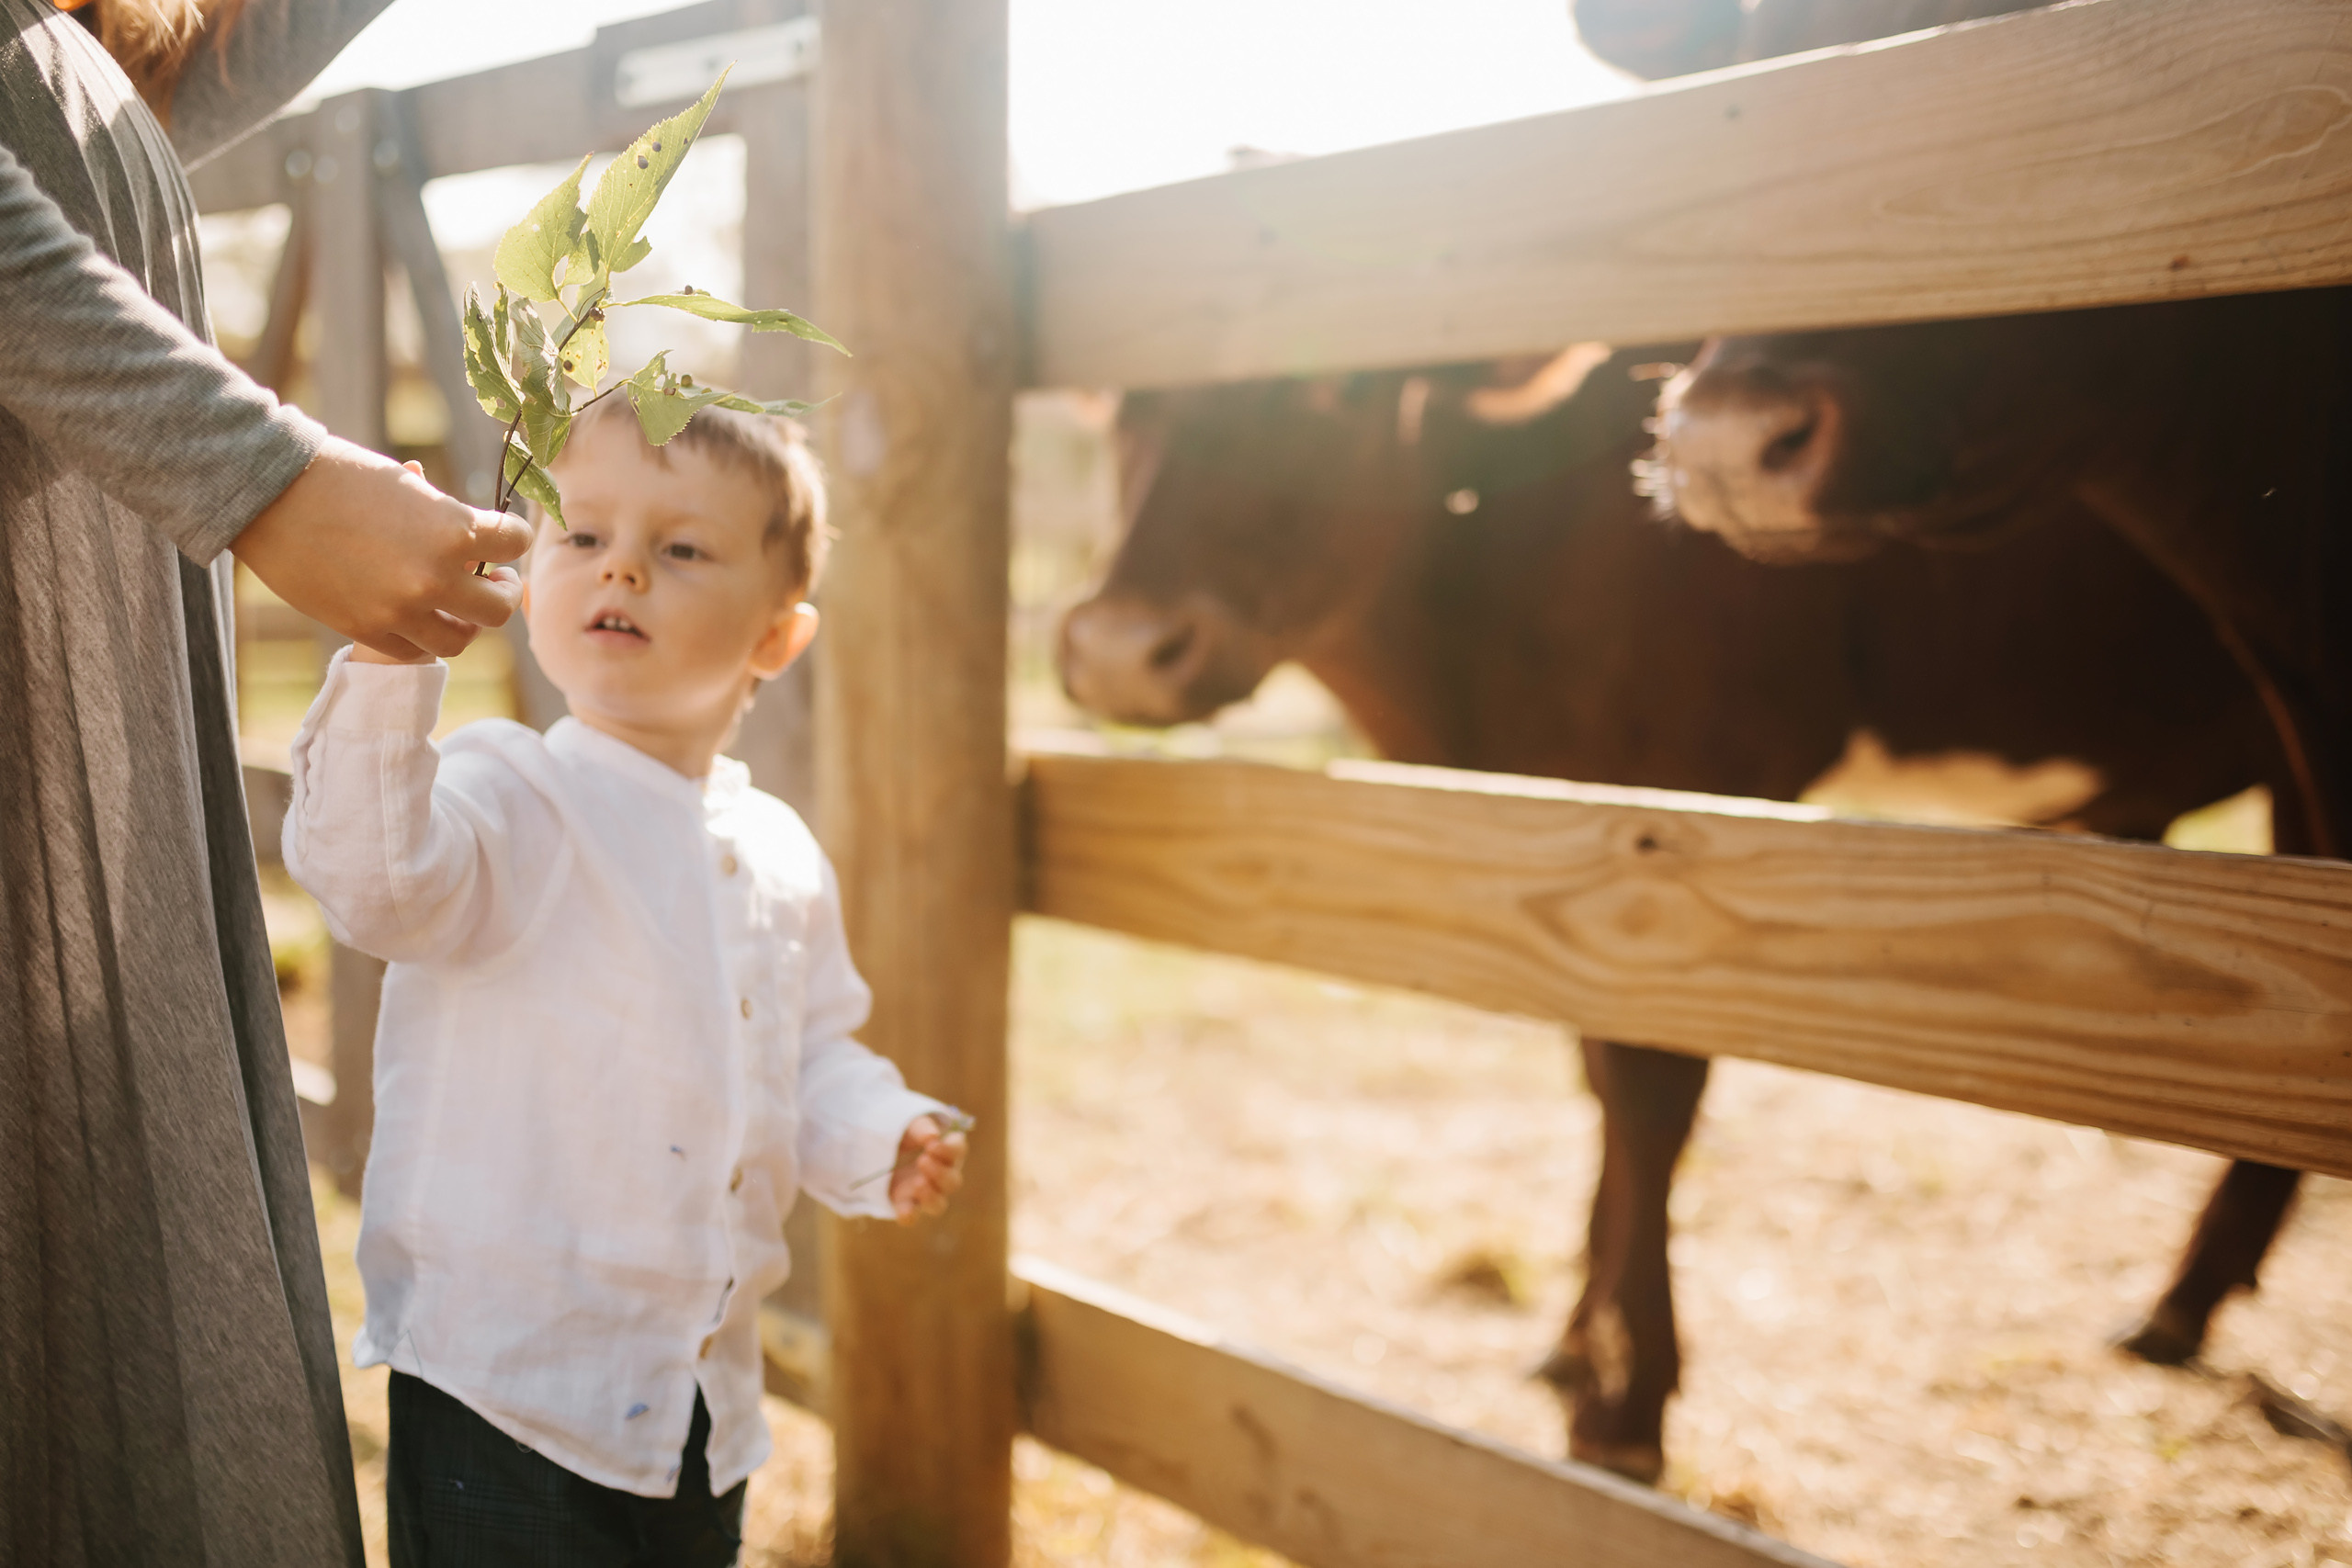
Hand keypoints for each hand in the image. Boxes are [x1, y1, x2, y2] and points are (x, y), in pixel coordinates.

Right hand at [233, 439, 530, 661]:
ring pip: (460, 640)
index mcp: (454, 529)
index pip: (515, 542)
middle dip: (502, 592)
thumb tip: (475, 534)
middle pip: (499, 609)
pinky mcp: (366, 629)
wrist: (268, 495)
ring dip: (465, 623)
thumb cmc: (338, 476)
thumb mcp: (406, 487)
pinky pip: (414, 650)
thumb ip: (445, 516)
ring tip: (456, 605)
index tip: (504, 539)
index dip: (513, 538)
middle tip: (493, 579)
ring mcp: (401, 609)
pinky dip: (422, 635)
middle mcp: (435, 575)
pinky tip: (417, 614)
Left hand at [889, 1115, 966, 1223]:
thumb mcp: (911, 1125)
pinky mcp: (905, 1204)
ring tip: (917, 1183)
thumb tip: (932, 1136)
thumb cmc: (906, 1133)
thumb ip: (922, 1128)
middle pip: (953, 1182)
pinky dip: (909, 1215)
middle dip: (939, 1173)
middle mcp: (941, 1176)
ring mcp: (924, 1194)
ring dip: (930, 1196)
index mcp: (947, 1152)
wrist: (881, 1149)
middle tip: (922, 1160)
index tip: (932, 1145)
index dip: (949, 1150)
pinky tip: (905, 1211)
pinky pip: (911, 1217)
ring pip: (938, 1205)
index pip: (959, 1151)